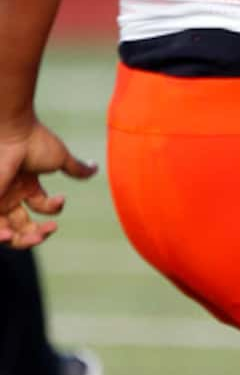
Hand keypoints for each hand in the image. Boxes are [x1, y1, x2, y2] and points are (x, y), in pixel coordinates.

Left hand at [0, 120, 98, 247]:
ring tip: (36, 236)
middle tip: (50, 229)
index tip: (62, 199)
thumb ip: (77, 168)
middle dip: (38, 233)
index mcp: (26, 184)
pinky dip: (2, 237)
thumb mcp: (60, 158)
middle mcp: (11, 193)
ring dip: (24, 240)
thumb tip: (96, 168)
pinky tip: (11, 235)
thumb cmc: (34, 141)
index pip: (40, 207)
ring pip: (9, 233)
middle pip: (23, 226)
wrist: (12, 134)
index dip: (54, 210)